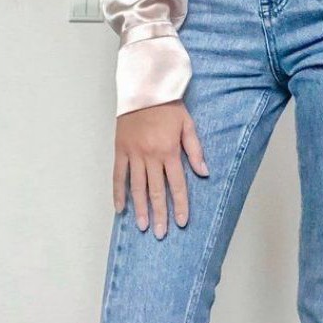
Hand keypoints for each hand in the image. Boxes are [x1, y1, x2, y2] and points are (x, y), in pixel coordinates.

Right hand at [113, 100, 208, 238]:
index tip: (181, 222)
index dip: (180, 204)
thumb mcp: (188, 124)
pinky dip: (118, 192)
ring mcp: (134, 154)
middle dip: (159, 214)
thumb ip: (195, 150)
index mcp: (169, 150)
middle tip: (160, 233)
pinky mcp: (121, 150)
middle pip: (156, 190)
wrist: (145, 89)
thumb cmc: (169, 106)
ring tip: (142, 227)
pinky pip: (118, 175)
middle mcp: (151, 156)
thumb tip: (204, 173)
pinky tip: (120, 208)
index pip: (177, 184)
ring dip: (140, 208)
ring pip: (137, 187)